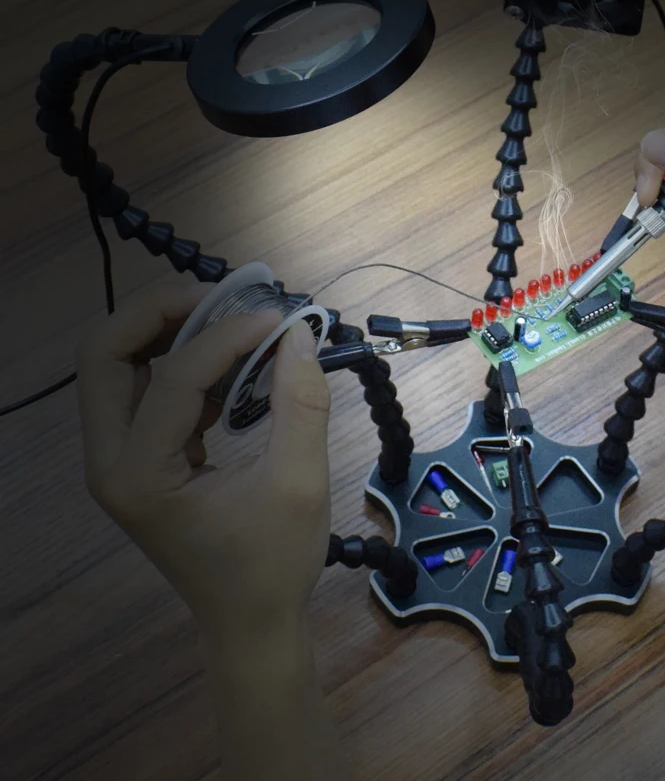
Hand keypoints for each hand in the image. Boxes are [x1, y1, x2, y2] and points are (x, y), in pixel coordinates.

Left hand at [75, 281, 332, 647]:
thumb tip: (300, 334)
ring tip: (226, 316)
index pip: (174, 378)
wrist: (250, 624)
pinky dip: (178, 361)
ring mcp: (117, 461)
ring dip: (165, 331)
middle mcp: (110, 462)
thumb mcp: (300, 483)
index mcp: (139, 475)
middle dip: (159, 313)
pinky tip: (228, 362)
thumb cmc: (273, 564)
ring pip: (115, 367)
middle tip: (221, 297)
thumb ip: (302, 403)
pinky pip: (140, 390)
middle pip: (105, 356)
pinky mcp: (137, 459)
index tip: (279, 321)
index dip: (226, 338)